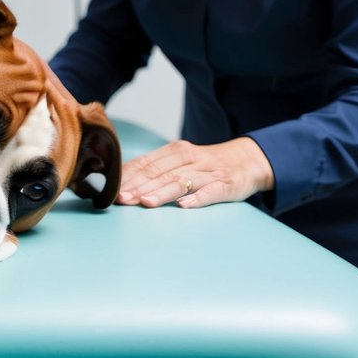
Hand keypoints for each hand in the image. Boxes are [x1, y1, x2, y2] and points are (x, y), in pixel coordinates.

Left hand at [117, 137, 273, 208]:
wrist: (247, 160)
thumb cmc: (205, 164)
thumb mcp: (180, 160)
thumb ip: (156, 169)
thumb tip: (122, 183)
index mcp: (175, 152)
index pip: (146, 163)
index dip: (128, 176)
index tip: (111, 189)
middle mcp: (190, 159)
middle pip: (160, 173)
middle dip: (138, 187)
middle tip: (120, 199)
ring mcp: (208, 172)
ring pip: (181, 181)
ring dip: (161, 192)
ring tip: (145, 202)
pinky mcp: (226, 185)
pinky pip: (211, 191)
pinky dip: (197, 198)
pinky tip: (184, 205)